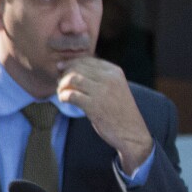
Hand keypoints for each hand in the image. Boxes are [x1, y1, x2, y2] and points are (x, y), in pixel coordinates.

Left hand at [57, 57, 152, 173]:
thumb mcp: (115, 87)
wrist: (131, 132)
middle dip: (64, 74)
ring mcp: (101, 92)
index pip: (86, 60)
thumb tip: (74, 68)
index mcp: (114, 71)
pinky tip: (64, 100)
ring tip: (61, 92)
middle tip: (60, 84)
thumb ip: (100, 77)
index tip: (62, 70)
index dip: (71, 63)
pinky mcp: (94, 106)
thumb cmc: (119, 111)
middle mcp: (109, 78)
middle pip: (77, 68)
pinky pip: (71, 95)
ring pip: (72, 78)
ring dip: (62, 85)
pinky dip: (63, 96)